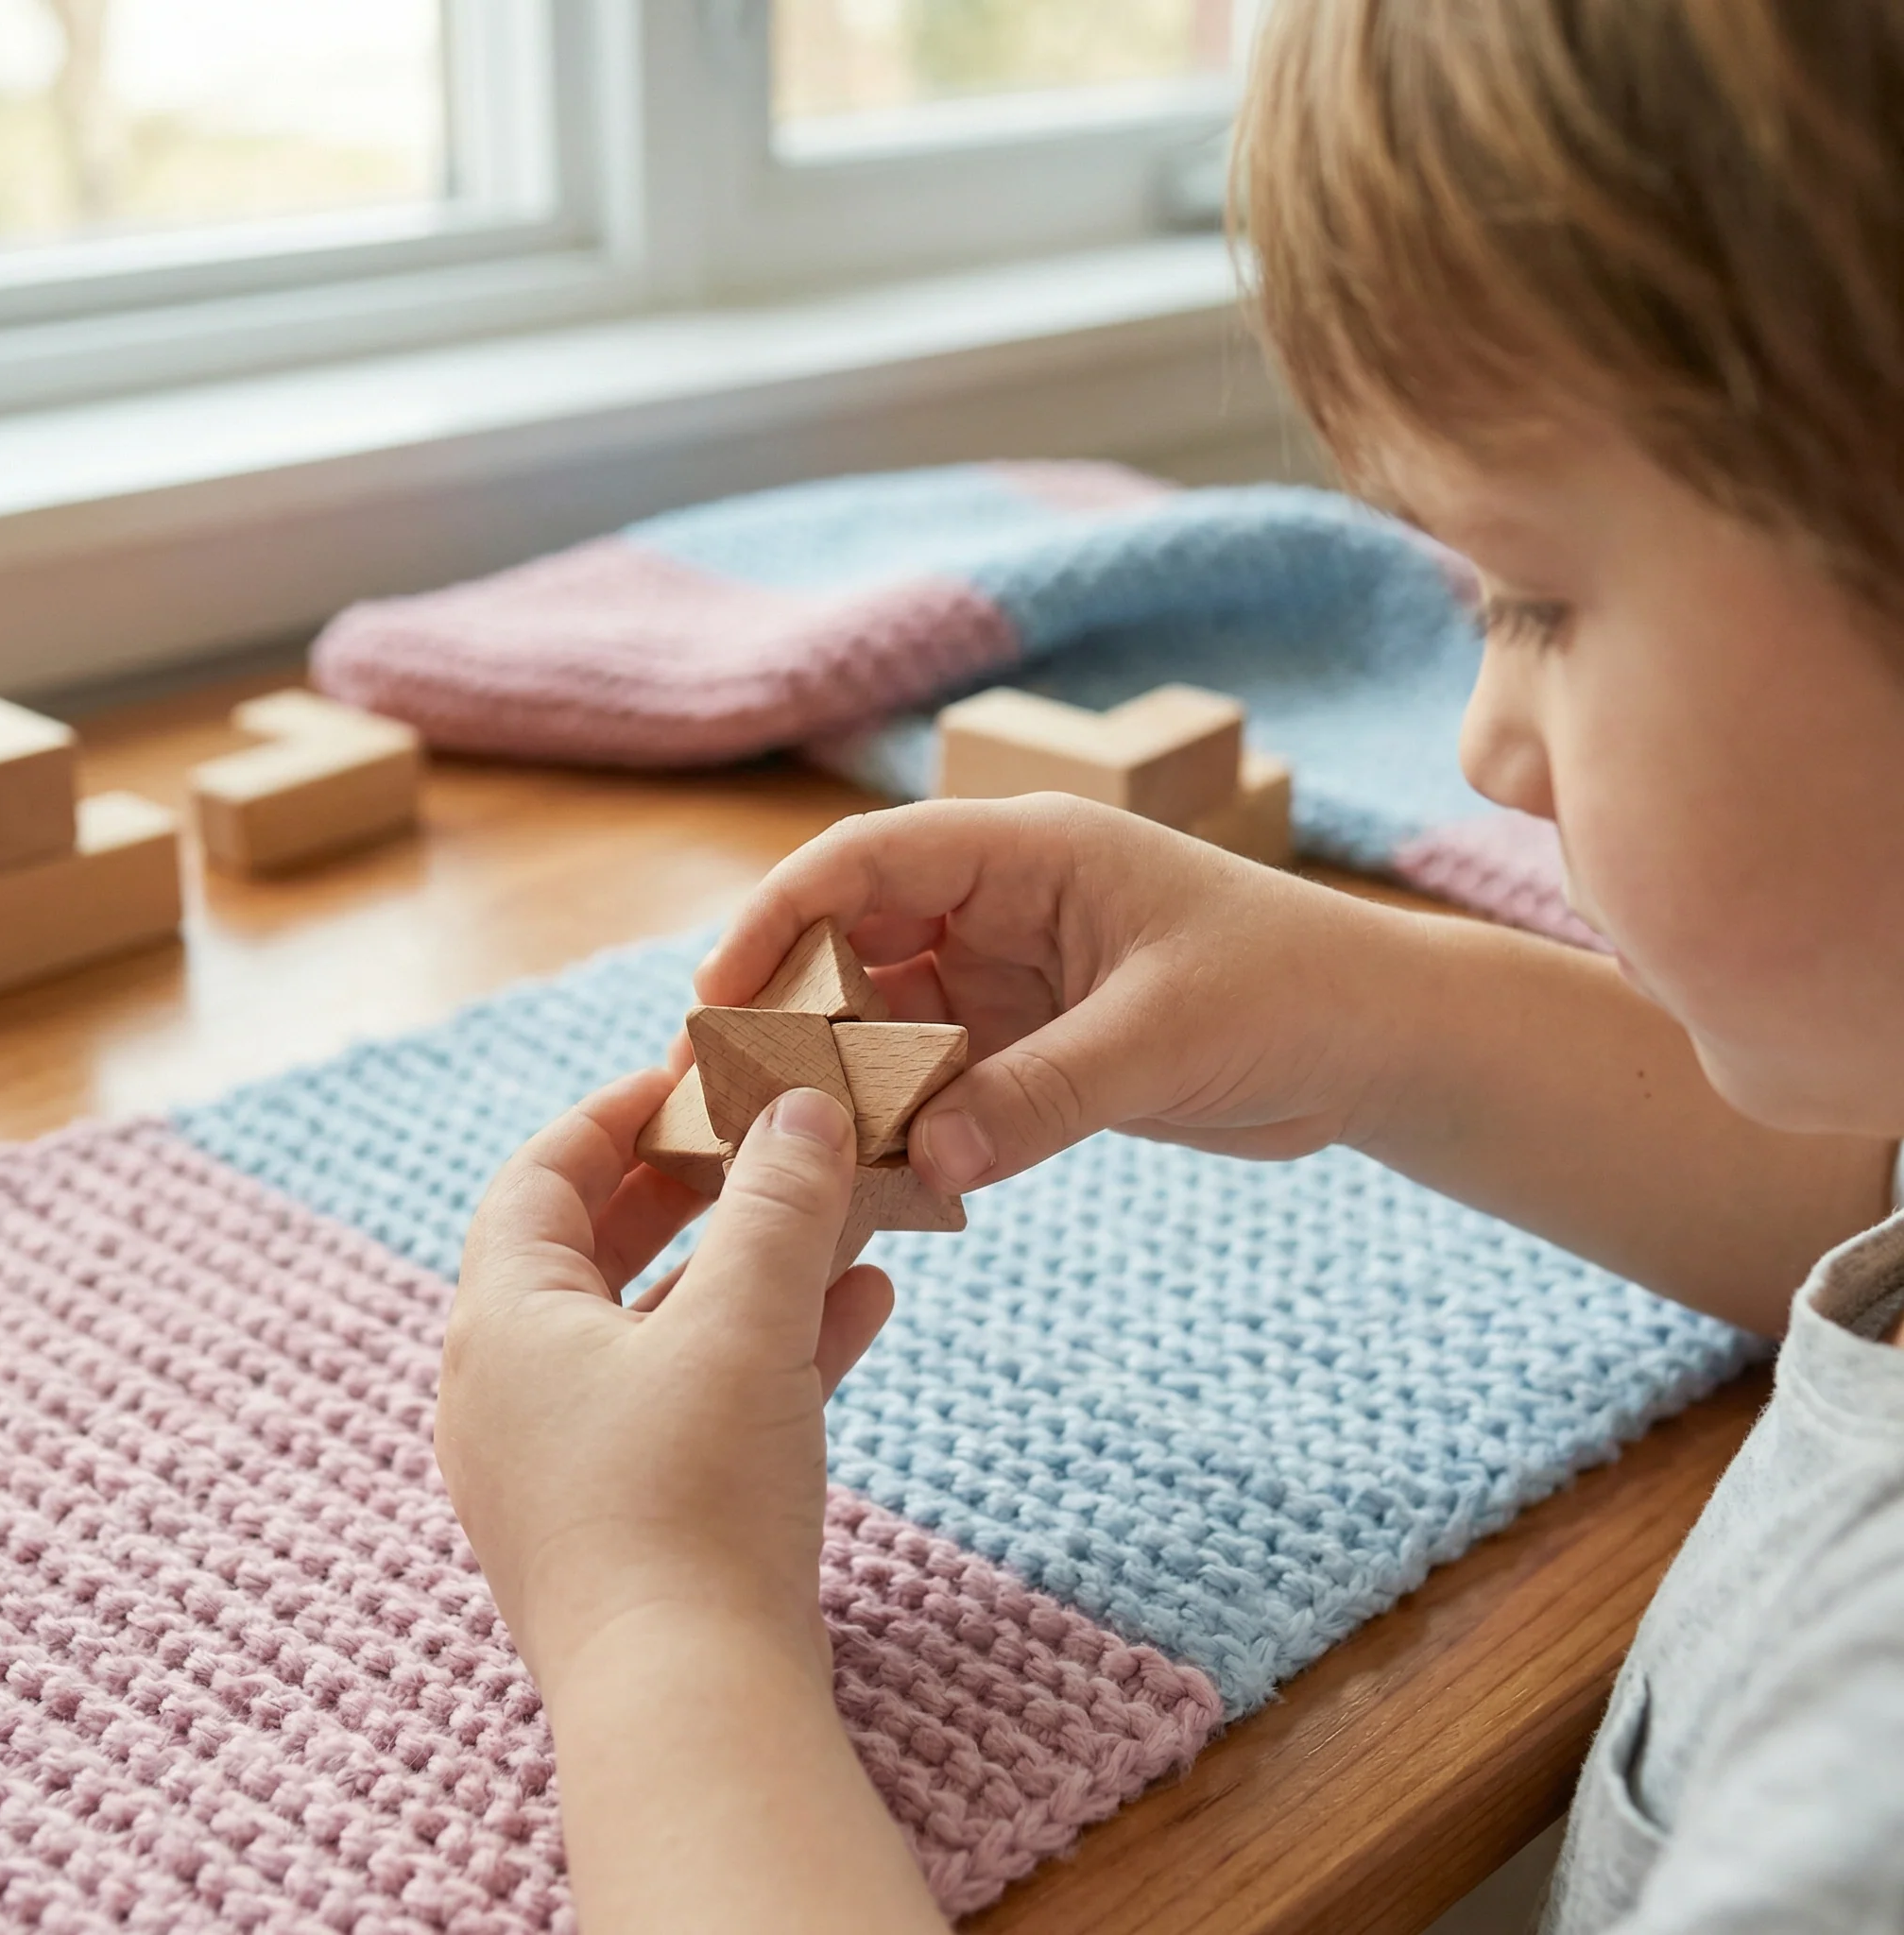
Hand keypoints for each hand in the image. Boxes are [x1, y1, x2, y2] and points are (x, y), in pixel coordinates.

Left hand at [437, 1071, 892, 1699]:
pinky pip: (695, 1402)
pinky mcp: (630, 1522)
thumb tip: (805, 1106)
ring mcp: (569, 1464)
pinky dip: (766, 1350)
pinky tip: (861, 1310)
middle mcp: (515, 1391)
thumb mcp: (743, 1323)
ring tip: (839, 1216)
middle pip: (598, 1250)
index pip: (538, 1178)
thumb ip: (778, 1205)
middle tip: (766, 1138)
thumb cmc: (691, 1500)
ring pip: (662, 1328)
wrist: (691, 1706)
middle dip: (694, 1189)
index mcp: (504, 1327)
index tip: (691, 1079)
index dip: (614, 1116)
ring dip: (749, 1267)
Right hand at [696, 795, 1402, 1194]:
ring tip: (782, 1149)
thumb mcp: (1162, 1037)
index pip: (867, 861)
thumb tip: (922, 1163)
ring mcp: (1011, 979)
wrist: (1376, 1044)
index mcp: (1029, 851)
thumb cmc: (1294, 991)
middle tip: (725, 1094)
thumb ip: (1039, 1097)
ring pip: (887, 1021)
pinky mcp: (1029, 1046)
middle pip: (855, 943)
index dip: (780, 917)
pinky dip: (902, 1123)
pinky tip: (871, 1176)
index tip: (718, 995)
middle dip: (790, 1010)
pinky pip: (936, 1081)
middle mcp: (1003, 905)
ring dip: (841, 1078)